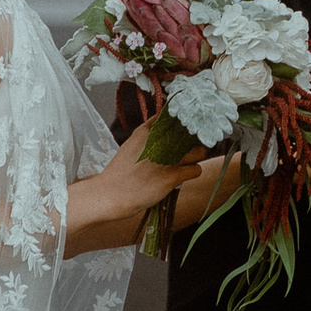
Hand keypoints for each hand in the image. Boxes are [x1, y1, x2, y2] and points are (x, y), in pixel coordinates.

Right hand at [65, 119, 196, 255]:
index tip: (184, 131)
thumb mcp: (132, 144)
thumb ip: (148, 134)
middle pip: (191, 133)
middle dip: (192, 141)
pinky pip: (196, 170)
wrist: (111, 193)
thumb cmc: (121, 172)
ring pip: (199, 151)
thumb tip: (163, 126)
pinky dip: (193, 172)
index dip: (184, 124)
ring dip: (196, 157)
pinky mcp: (172, 176)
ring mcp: (168, 159)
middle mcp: (160, 141)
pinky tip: (184, 176)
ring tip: (188, 163)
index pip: (175, 117)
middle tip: (187, 150)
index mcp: (148, 131)